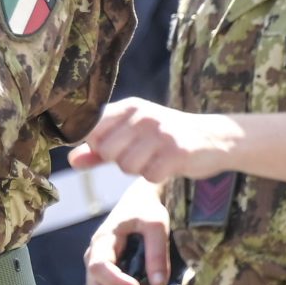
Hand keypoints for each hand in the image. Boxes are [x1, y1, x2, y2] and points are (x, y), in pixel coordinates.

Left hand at [68, 99, 237, 184]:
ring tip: (155, 158)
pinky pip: (149, 175)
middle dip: (119, 161)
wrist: (215, 138)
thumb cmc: (166, 138)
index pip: (92, 126)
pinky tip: (168, 166)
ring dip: (139, 170)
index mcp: (129, 107)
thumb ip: (99, 149)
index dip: (93, 144)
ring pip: (126, 165)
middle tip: (139, 155)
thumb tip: (71, 160)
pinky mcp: (177, 151)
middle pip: (106, 150)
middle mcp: (143, 115)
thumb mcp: (133, 136)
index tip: (107, 149)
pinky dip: (156, 177)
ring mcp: (160, 132)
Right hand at [83, 178, 170, 284]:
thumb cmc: (146, 210)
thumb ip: (157, 251)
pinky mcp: (103, 280)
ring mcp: (96, 271)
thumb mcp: (156, 223)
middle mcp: (94, 258)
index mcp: (103, 241)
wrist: (139, 205)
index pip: (99, 267)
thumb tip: (157, 283)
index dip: (116, 283)